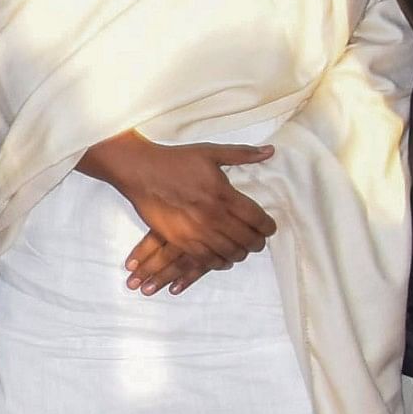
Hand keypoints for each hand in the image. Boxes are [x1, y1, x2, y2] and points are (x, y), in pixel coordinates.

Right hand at [78, 133, 277, 287]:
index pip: (257, 219)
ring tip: (241, 251)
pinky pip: (206, 259)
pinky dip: (219, 262)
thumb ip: (242, 154)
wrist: (141, 172)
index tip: (269, 228)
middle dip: (257, 243)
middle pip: (246, 239)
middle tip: (258, 242)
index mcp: (224, 194)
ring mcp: (197, 231)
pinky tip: (222, 259)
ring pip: (229, 252)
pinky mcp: (180, 240)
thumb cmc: (176, 161)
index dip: (267, 227)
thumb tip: (270, 151)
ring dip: (239, 254)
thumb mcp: (211, 152)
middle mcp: (214, 216)